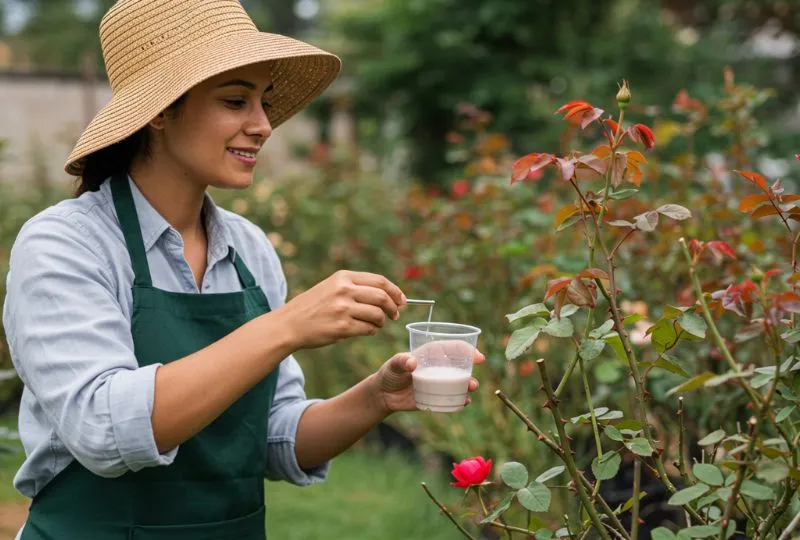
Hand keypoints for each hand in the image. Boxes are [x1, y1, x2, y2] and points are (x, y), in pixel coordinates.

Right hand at [280, 270, 405, 349]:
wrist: (289, 324)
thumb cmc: (313, 306)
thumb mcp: (331, 287)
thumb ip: (355, 287)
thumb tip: (387, 294)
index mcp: (343, 277)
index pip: (379, 281)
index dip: (395, 291)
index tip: (402, 300)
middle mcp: (344, 290)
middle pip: (382, 297)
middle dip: (393, 307)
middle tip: (395, 315)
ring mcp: (343, 308)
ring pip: (377, 314)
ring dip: (382, 321)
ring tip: (378, 324)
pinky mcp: (342, 327)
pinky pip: (368, 329)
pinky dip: (372, 331)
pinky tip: (367, 330)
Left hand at [371, 343, 485, 413]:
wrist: (384, 394)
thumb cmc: (390, 373)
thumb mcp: (393, 364)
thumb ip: (401, 361)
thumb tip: (412, 362)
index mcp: (432, 353)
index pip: (453, 347)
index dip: (468, 350)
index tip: (478, 358)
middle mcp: (440, 367)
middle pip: (461, 365)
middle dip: (471, 370)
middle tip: (473, 380)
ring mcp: (440, 382)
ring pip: (460, 382)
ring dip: (469, 385)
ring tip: (470, 389)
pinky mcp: (437, 396)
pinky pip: (453, 398)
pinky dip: (461, 400)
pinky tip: (463, 402)